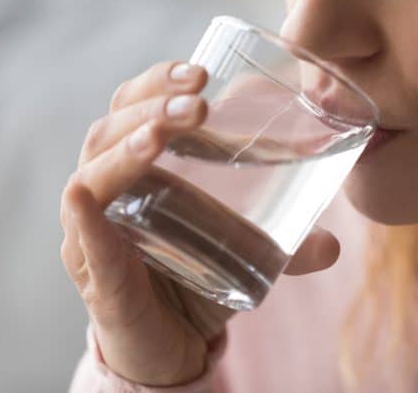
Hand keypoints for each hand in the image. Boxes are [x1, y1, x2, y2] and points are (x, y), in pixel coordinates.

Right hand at [59, 61, 340, 385]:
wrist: (170, 346)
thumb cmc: (196, 280)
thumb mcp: (245, 252)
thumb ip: (287, 245)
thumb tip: (334, 245)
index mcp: (138, 168)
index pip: (134, 106)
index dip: (160, 82)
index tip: (203, 73)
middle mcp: (107, 192)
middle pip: (110, 129)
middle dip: (152, 106)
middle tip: (197, 100)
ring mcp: (93, 234)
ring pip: (92, 174)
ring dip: (126, 147)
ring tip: (162, 134)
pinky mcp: (96, 277)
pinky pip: (83, 241)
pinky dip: (85, 219)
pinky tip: (86, 198)